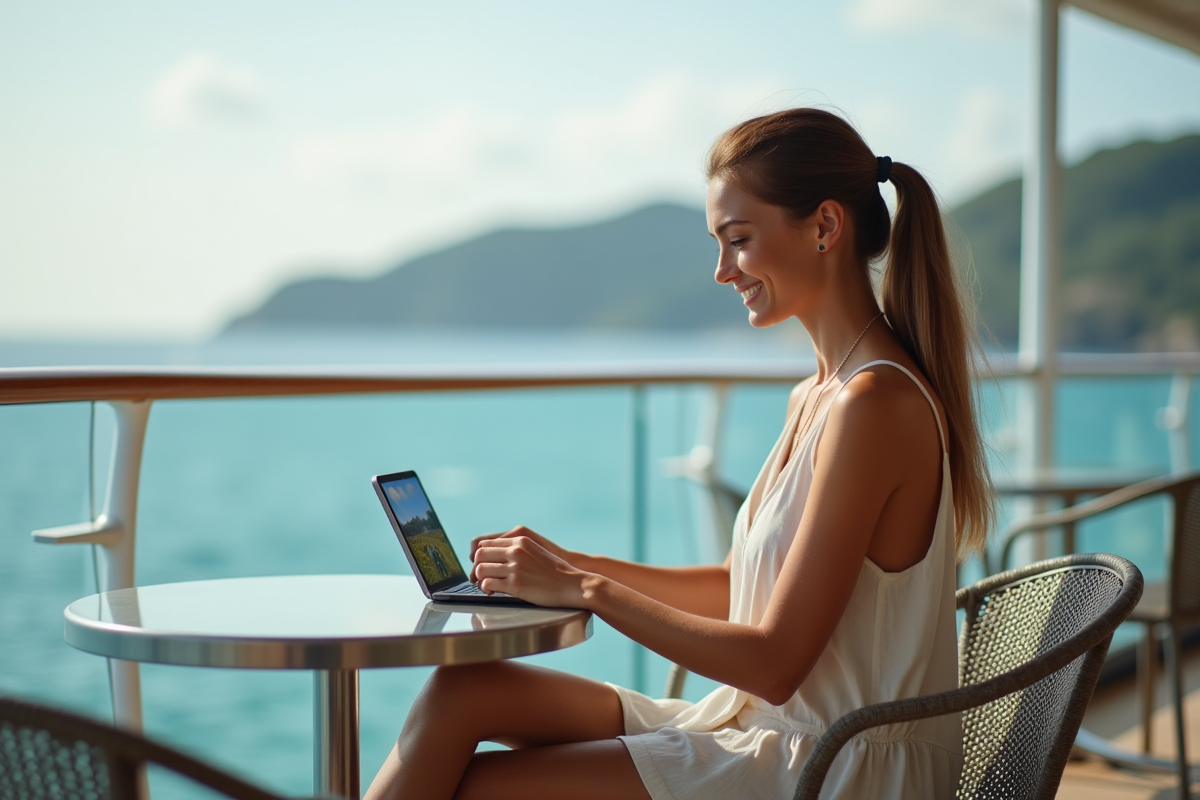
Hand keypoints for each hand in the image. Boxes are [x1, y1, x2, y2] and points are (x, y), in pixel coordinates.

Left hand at [471, 534, 587, 607]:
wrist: (572, 584)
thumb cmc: (556, 571)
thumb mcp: (536, 551)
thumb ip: (518, 550)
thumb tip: (497, 556)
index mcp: (520, 540)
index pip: (486, 543)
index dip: (480, 556)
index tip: (482, 564)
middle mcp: (515, 551)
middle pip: (480, 554)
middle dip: (476, 567)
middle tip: (479, 577)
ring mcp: (515, 567)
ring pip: (481, 569)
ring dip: (479, 579)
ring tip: (485, 586)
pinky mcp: (516, 584)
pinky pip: (488, 584)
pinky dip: (486, 589)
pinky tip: (493, 592)